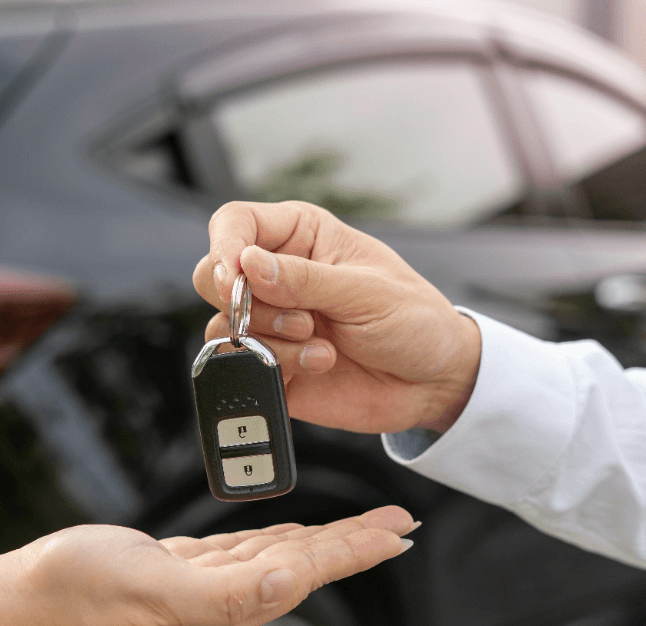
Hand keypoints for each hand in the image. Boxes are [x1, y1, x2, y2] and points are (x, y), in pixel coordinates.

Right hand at [11, 507, 414, 625]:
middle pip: (305, 567)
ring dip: (326, 539)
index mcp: (223, 612)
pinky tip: (298, 533)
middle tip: (400, 523)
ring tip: (365, 527)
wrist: (39, 592)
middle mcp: (225, 606)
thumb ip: (221, 592)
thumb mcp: (151, 587)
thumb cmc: (85, 589)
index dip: (352, 552)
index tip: (395, 535)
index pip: (304, 575)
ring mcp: (208, 590)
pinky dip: (281, 537)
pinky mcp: (190, 571)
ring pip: (283, 557)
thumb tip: (288, 584)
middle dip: (355, 543)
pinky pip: (249, 551)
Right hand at [193, 200, 481, 433]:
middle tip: (294, 316)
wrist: (433, 382)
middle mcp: (277, 276)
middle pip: (212, 275)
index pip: (235, 223)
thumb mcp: (366, 291)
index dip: (225, 247)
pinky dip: (278, 366)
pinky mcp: (271, 364)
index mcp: (300, 236)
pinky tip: (320, 362)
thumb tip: (247, 264)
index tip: (235, 276)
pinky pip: (243, 364)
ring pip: (223, 325)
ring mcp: (271, 323)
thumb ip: (304, 279)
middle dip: (243, 301)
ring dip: (269, 338)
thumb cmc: (413, 320)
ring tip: (319, 342)